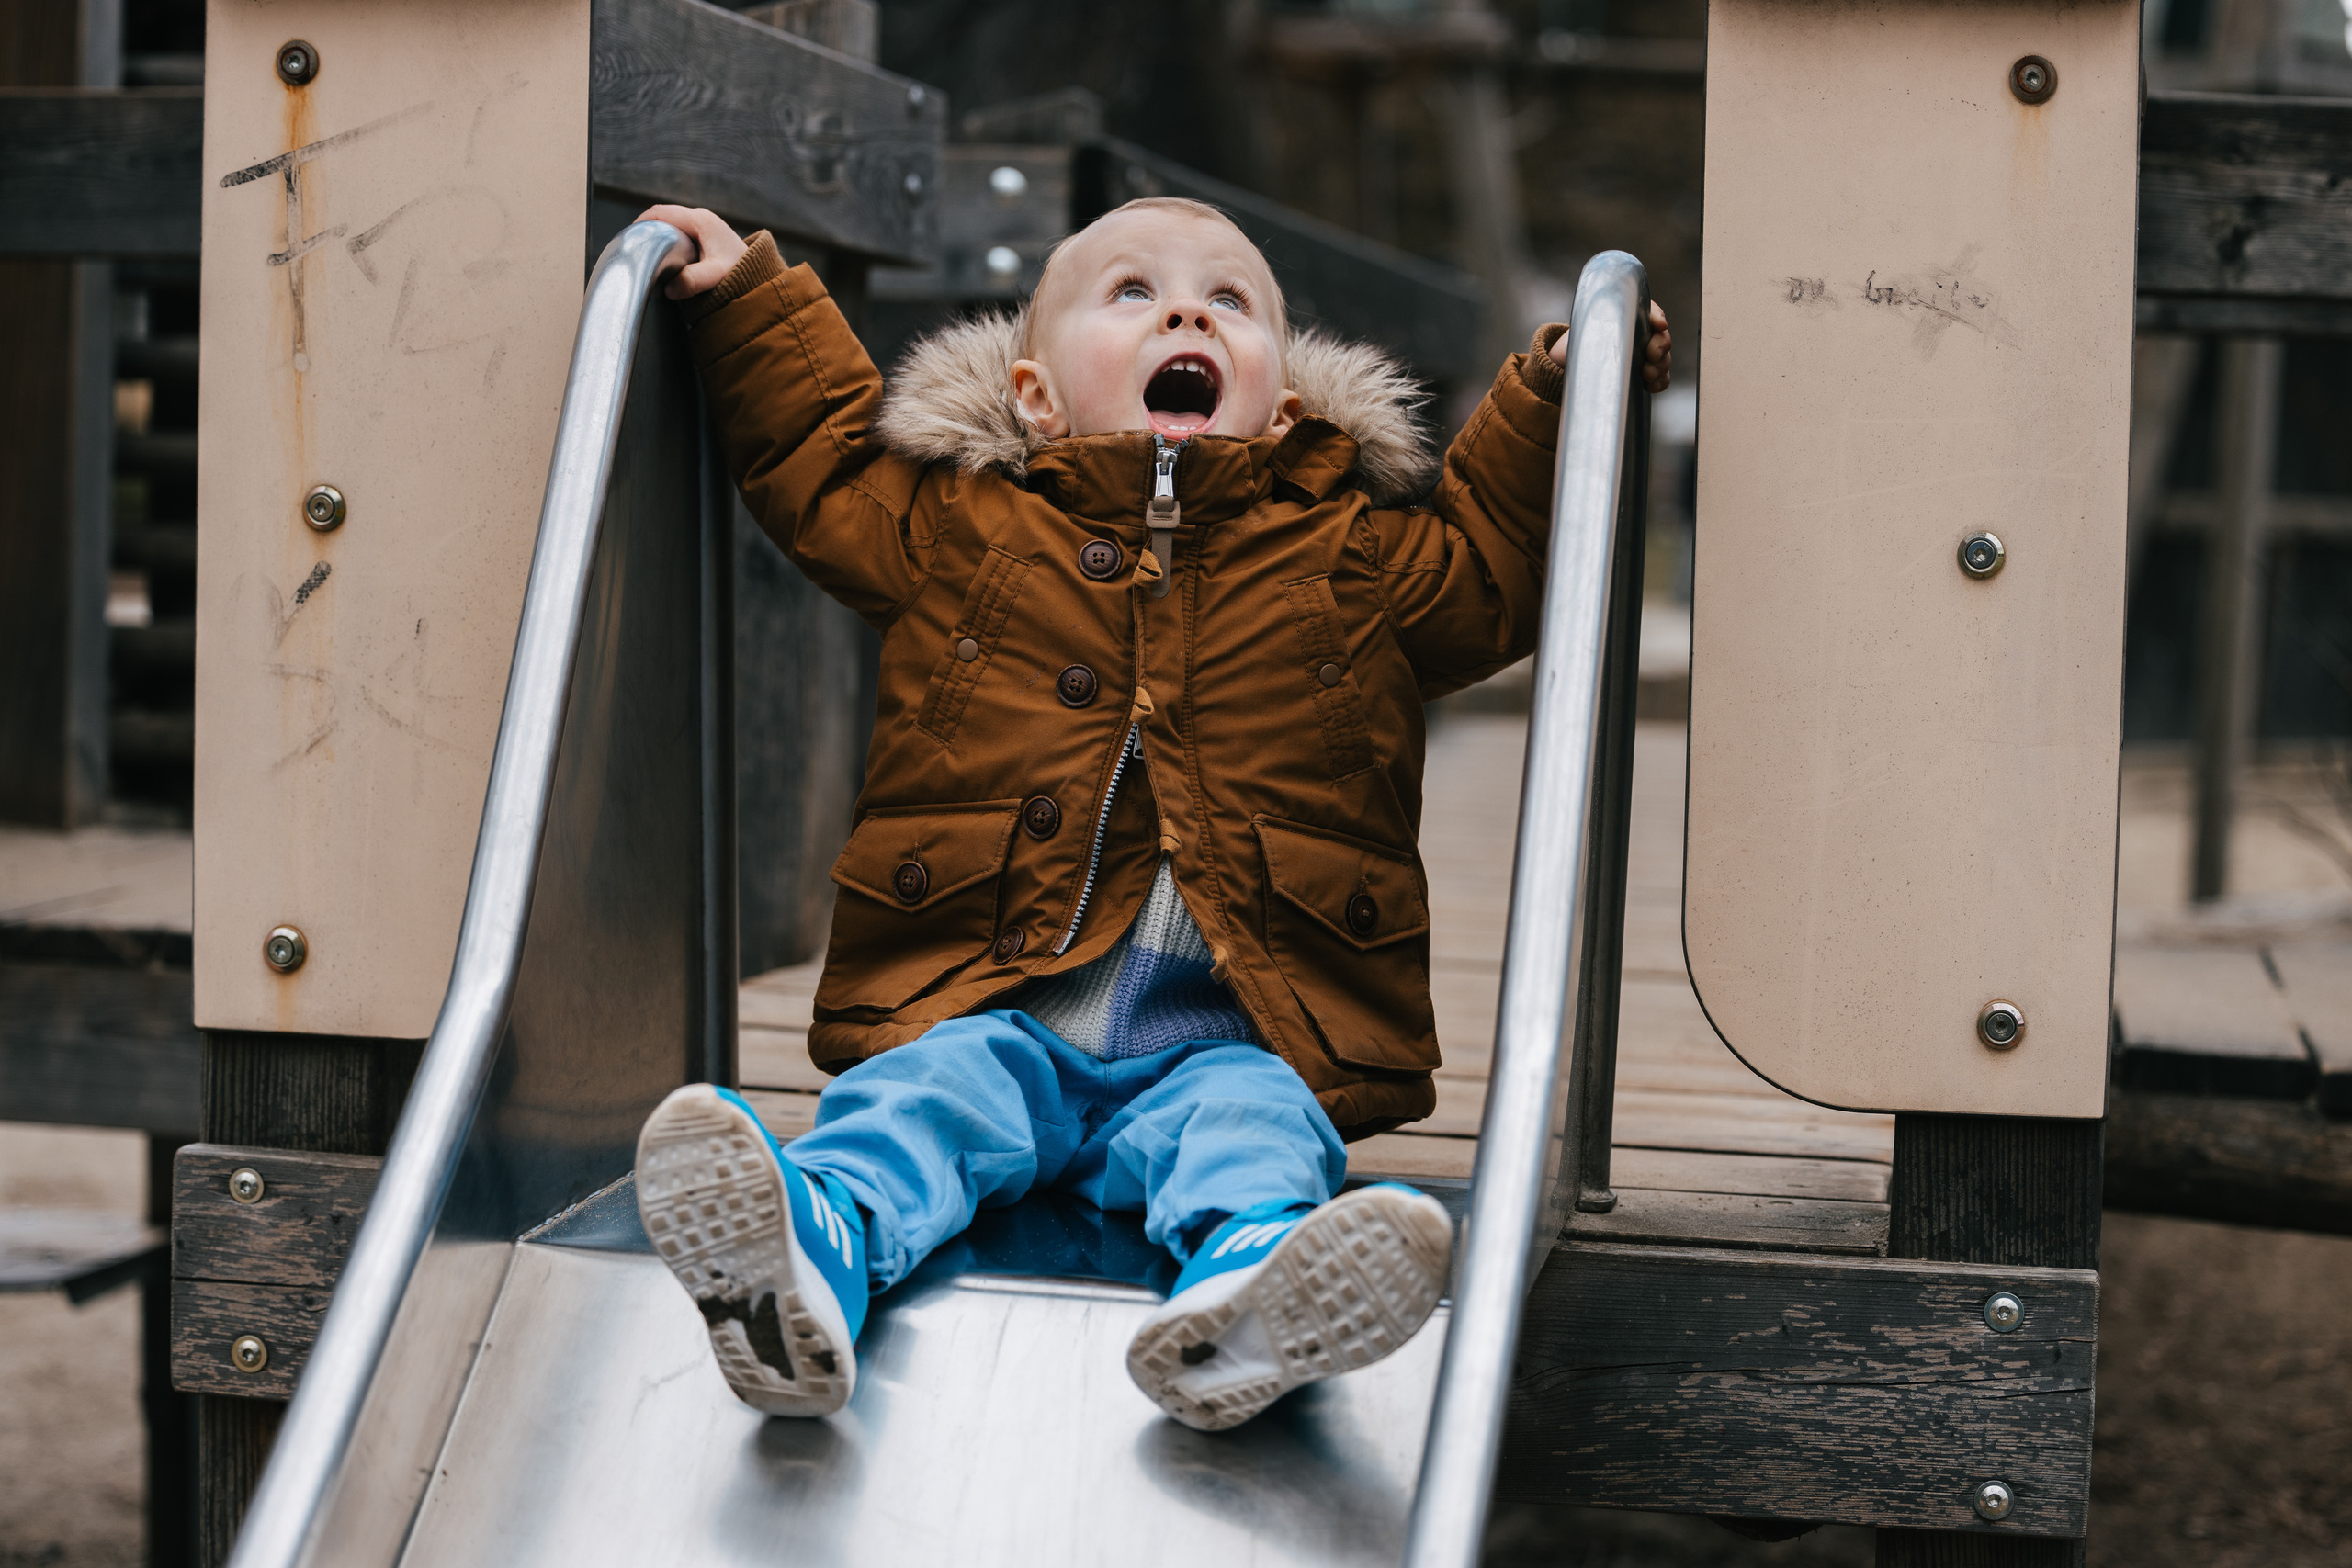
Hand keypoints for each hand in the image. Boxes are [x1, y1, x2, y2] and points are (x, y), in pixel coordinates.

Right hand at [636, 204, 747, 299]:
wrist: (760, 275)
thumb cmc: (742, 272)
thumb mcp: (716, 276)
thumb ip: (693, 281)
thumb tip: (671, 288)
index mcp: (700, 220)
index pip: (660, 212)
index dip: (641, 223)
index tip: (629, 238)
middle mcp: (701, 218)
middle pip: (663, 216)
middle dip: (646, 229)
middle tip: (634, 247)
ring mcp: (703, 225)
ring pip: (670, 224)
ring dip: (657, 236)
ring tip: (646, 253)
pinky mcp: (705, 235)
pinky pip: (679, 232)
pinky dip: (668, 241)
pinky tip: (663, 257)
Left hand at [1547, 301, 1673, 393]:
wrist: (1578, 365)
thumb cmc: (1579, 344)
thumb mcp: (1577, 336)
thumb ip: (1582, 334)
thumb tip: (1579, 342)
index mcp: (1629, 317)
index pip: (1650, 312)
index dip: (1658, 317)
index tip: (1659, 325)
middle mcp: (1643, 334)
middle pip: (1662, 337)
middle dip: (1660, 346)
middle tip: (1652, 356)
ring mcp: (1648, 355)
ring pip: (1664, 358)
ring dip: (1660, 367)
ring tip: (1648, 375)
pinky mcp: (1648, 374)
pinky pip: (1662, 377)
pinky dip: (1660, 382)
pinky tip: (1652, 386)